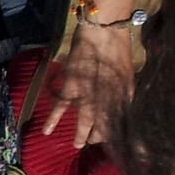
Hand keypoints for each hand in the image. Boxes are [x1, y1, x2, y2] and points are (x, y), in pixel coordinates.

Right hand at [43, 25, 133, 146]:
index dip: (114, 131)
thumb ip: (124, 89)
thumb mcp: (127, 70)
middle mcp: (108, 97)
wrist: (103, 29)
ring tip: (77, 145)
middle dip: (98, 136)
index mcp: (124, 93)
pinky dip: (54, 119)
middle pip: (104, 124)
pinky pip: (61, 107)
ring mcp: (90, 94)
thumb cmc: (117, 46)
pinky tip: (47, 131)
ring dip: (80, 134)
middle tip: (91, 143)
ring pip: (85, 121)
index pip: (120, 119)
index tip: (109, 138)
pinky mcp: (72, 87)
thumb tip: (122, 105)